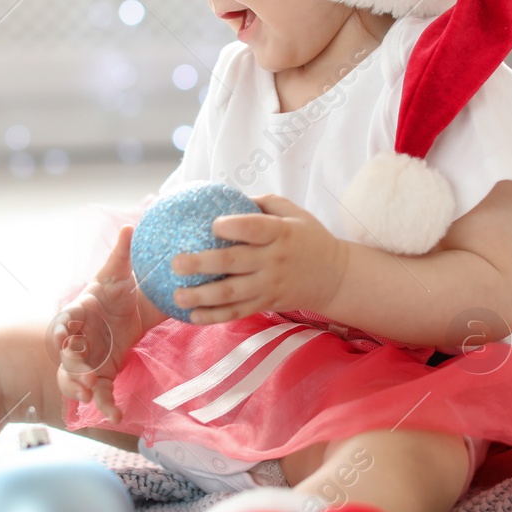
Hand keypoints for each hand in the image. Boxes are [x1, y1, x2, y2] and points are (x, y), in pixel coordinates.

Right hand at [51, 225, 165, 423]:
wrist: (123, 316)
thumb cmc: (113, 295)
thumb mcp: (117, 276)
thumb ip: (122, 255)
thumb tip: (130, 226)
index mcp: (79, 312)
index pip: (65, 320)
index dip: (63, 328)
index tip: (64, 334)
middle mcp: (78, 339)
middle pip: (66, 354)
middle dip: (70, 364)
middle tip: (81, 371)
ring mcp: (86, 360)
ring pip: (74, 377)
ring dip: (78, 386)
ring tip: (89, 395)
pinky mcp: (99, 377)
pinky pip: (99, 394)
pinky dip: (104, 405)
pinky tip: (116, 415)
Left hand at [169, 194, 348, 323]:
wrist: (335, 277)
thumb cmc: (308, 238)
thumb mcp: (294, 213)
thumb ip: (263, 203)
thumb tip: (226, 194)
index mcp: (281, 233)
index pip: (254, 228)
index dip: (231, 227)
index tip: (211, 225)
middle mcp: (274, 260)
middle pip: (234, 263)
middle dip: (202, 263)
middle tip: (176, 262)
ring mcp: (270, 285)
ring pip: (232, 293)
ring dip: (202, 296)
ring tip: (177, 296)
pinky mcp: (268, 304)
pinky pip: (238, 313)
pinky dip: (215, 317)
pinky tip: (193, 316)